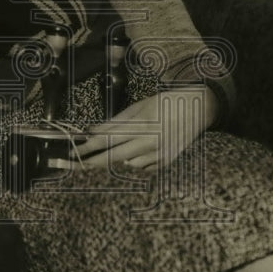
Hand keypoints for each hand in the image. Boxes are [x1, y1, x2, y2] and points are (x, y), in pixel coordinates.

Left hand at [72, 87, 218, 170]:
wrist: (198, 109)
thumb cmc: (167, 103)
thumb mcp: (140, 106)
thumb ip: (116, 121)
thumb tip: (93, 132)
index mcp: (142, 126)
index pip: (107, 139)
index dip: (88, 147)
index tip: (73, 150)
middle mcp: (150, 143)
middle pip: (113, 158)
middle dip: (92, 162)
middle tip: (75, 163)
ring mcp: (159, 155)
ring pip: (126, 166)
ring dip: (114, 162)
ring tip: (103, 156)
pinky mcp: (165, 163)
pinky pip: (142, 168)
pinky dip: (132, 163)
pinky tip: (131, 154)